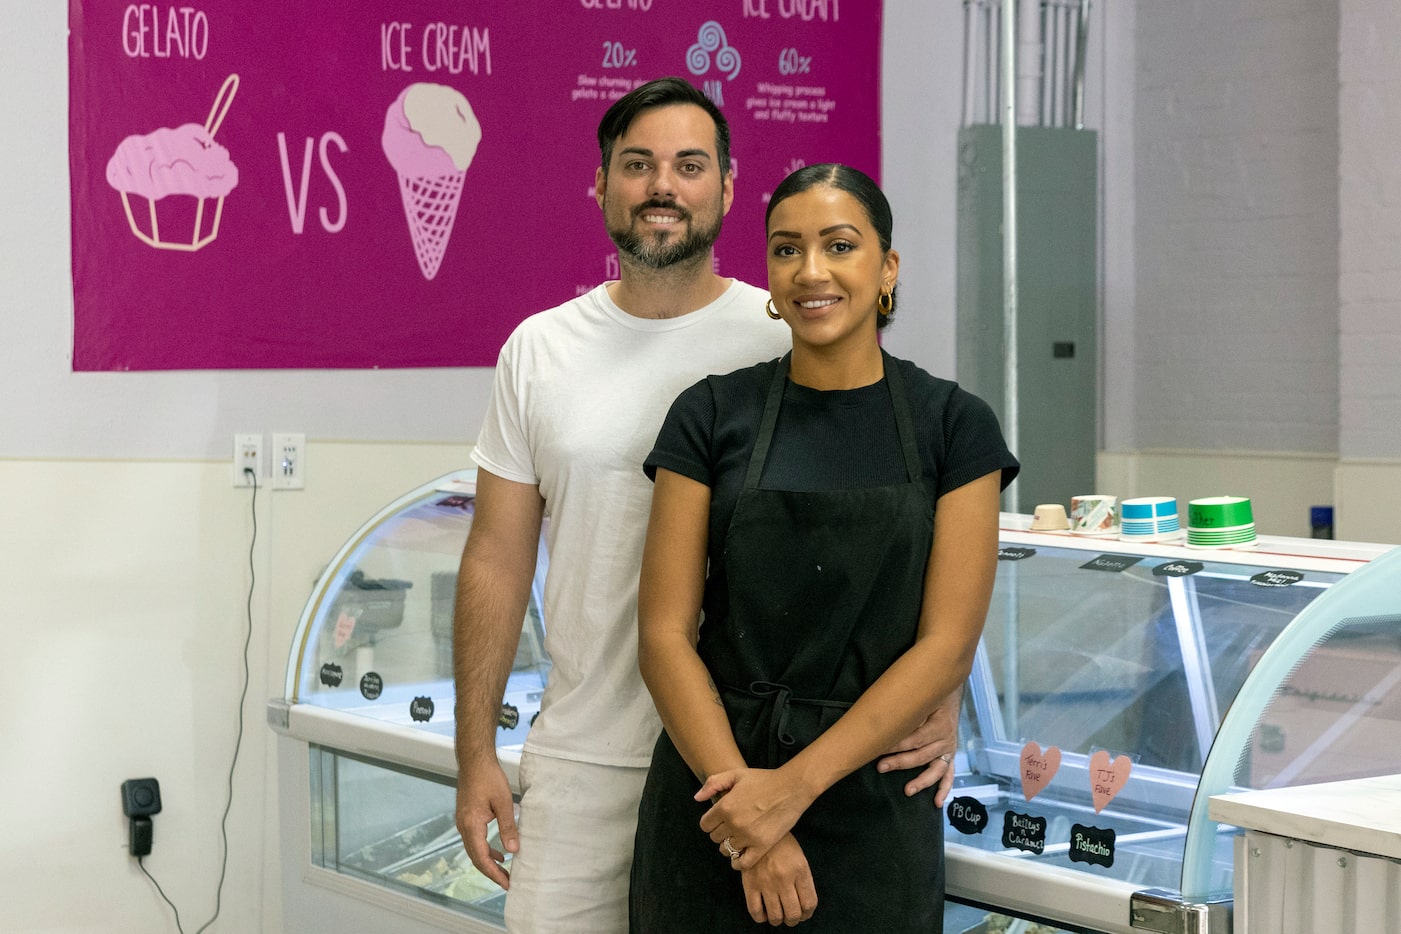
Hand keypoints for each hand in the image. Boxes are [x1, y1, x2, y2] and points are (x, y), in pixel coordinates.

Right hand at [455, 757, 517, 889]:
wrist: (474, 761)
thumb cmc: (488, 777)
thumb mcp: (504, 802)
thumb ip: (508, 827)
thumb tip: (513, 849)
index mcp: (471, 825)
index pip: (481, 858)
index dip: (493, 873)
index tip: (506, 883)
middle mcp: (463, 827)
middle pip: (476, 857)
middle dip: (491, 872)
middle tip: (507, 882)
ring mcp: (463, 822)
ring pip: (474, 849)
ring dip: (488, 861)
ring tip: (505, 871)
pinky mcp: (466, 817)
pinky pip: (474, 840)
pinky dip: (486, 849)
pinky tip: (498, 851)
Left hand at [696, 768, 810, 869]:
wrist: (791, 788)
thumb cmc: (764, 780)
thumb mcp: (736, 774)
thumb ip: (713, 784)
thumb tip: (697, 798)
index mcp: (725, 806)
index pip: (705, 825)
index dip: (711, 822)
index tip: (719, 820)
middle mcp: (734, 823)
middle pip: (715, 838)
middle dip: (721, 833)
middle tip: (731, 827)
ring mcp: (748, 836)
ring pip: (727, 850)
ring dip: (730, 845)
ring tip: (739, 837)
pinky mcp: (762, 846)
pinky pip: (743, 863)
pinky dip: (739, 862)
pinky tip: (741, 855)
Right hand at [741, 833, 817, 925]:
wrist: (758, 828)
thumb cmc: (782, 843)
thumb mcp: (799, 857)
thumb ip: (803, 880)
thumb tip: (803, 905)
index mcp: (800, 870)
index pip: (809, 903)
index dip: (808, 914)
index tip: (804, 913)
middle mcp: (784, 879)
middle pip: (793, 914)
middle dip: (794, 920)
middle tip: (791, 916)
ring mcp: (766, 882)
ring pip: (776, 916)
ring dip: (779, 920)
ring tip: (778, 915)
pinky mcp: (750, 884)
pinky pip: (756, 911)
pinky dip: (761, 918)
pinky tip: (764, 912)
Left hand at [875, 688, 959, 804]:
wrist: (948, 692)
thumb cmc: (931, 695)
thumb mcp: (924, 699)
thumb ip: (911, 711)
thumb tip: (888, 721)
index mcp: (939, 725)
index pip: (915, 739)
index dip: (897, 745)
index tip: (879, 748)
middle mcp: (946, 739)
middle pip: (921, 755)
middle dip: (900, 762)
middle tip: (881, 766)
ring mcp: (949, 749)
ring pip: (935, 769)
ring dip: (921, 781)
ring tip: (907, 790)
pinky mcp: (950, 755)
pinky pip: (949, 775)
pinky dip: (944, 789)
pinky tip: (937, 802)